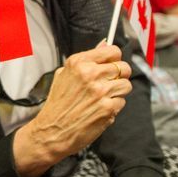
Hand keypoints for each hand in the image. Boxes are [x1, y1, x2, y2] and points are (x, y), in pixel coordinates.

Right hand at [13, 44, 131, 176]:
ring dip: (118, 92)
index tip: (112, 65)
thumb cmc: (57, 105)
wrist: (51, 132)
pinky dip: (114, 107)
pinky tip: (100, 109)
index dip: (115, 59)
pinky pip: (122, 102)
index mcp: (79, 63)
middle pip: (123, 67)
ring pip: (126, 85)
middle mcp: (90, 74)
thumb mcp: (64, 75)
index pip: (112, 51)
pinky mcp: (108, 108)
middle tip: (108, 84)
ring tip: (103, 98)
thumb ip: (86, 60)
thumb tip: (104, 44)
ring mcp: (100, 91)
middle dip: (119, 76)